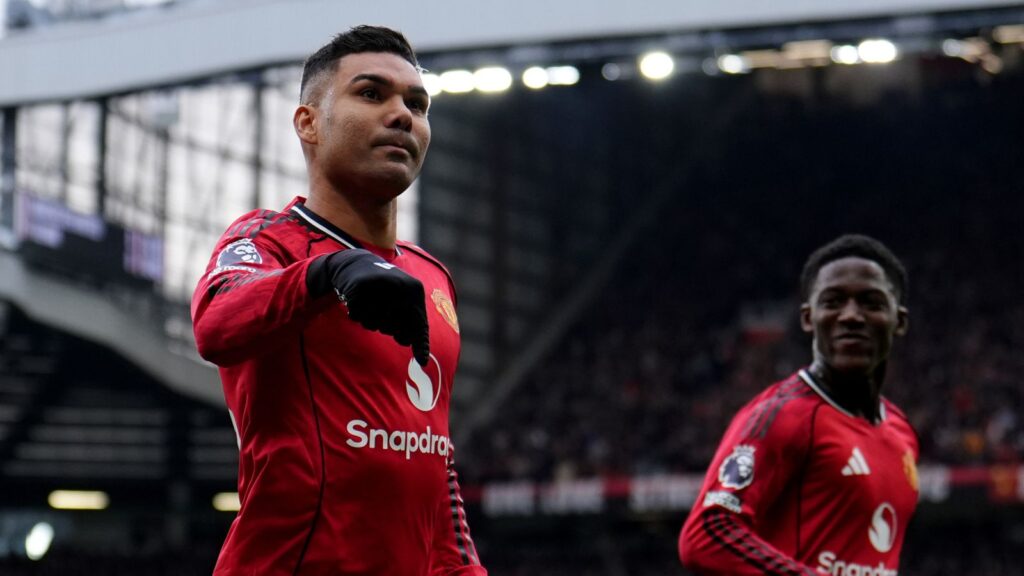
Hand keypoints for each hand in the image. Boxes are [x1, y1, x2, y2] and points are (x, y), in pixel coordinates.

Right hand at [309, 249, 429, 364]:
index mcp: (414, 289)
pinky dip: (357, 314)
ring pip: (375, 324)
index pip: (419, 323)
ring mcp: (379, 286)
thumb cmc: (384, 289)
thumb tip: (421, 357)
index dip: (420, 344)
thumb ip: (411, 322)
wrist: (358, 264)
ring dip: (371, 321)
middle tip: (382, 313)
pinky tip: (358, 302)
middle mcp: (399, 286)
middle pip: (394, 329)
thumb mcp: (403, 299)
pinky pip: (358, 317)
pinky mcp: (358, 287)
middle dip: (388, 328)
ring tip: (371, 304)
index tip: (422, 361)